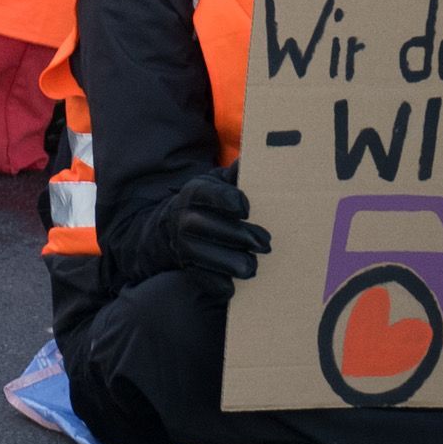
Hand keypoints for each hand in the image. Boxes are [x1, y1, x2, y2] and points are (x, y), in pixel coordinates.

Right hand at [160, 166, 271, 286]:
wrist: (177, 227)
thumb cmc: (210, 204)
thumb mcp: (220, 184)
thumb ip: (238, 175)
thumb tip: (258, 159)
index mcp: (194, 192)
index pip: (205, 193)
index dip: (225, 199)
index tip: (246, 208)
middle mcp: (182, 217)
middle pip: (201, 224)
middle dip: (235, 235)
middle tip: (265, 243)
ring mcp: (181, 244)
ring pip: (198, 254)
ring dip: (229, 262)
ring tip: (252, 266)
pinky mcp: (186, 268)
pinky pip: (199, 278)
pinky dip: (217, 283)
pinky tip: (234, 284)